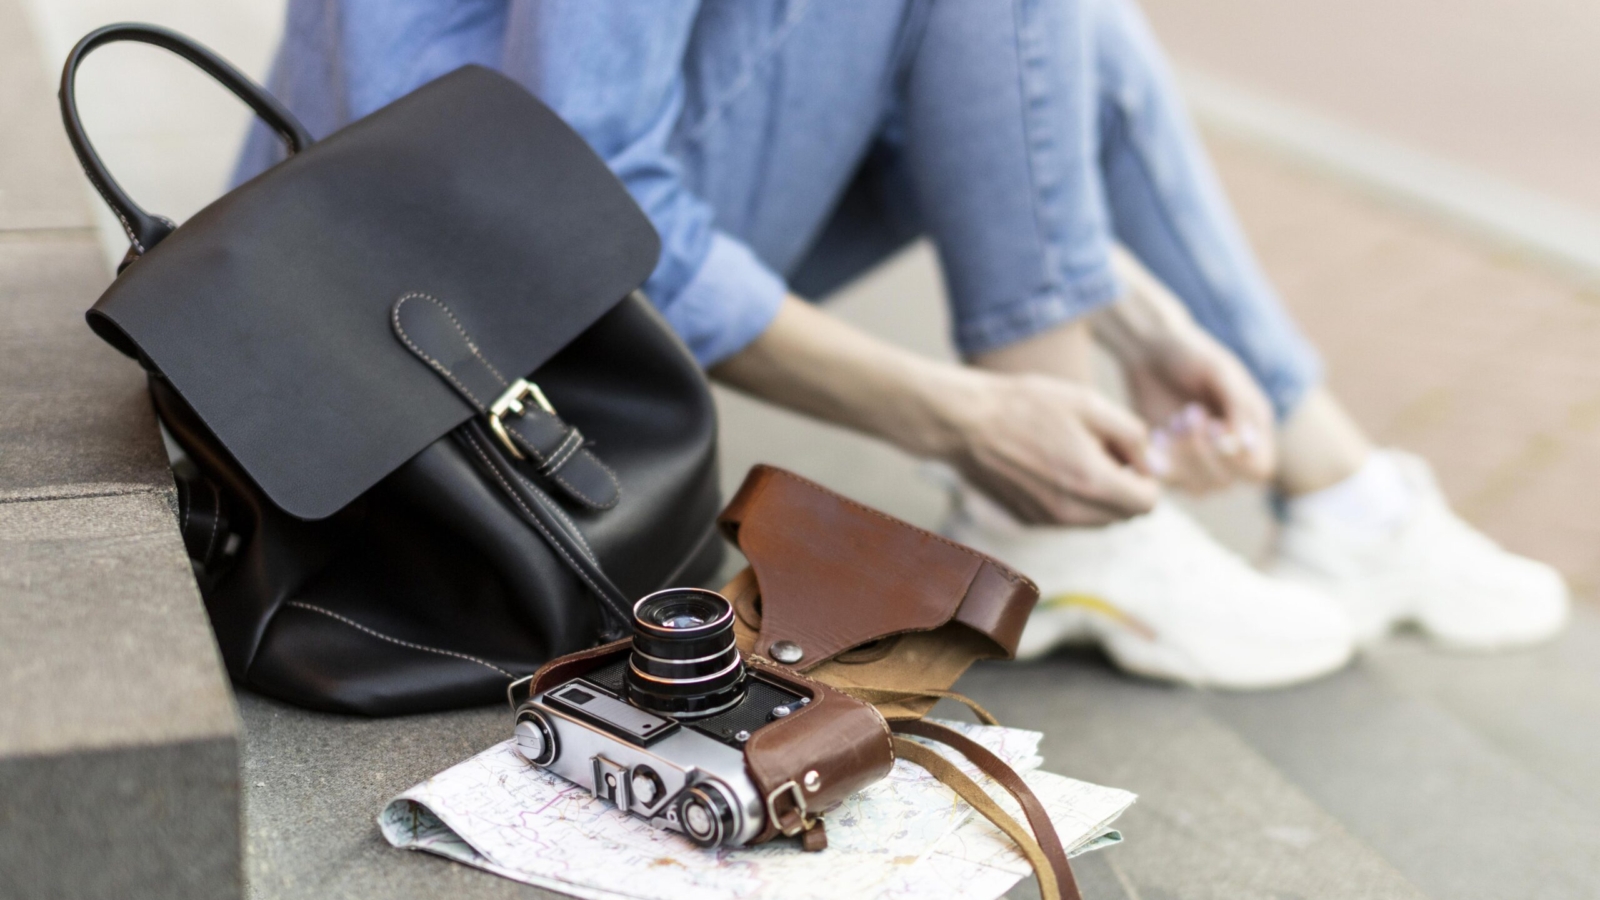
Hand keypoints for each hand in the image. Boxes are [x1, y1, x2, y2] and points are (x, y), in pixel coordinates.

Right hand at [936, 371, 1160, 524]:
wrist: (966, 421)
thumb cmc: (1028, 405)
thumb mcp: (1091, 404)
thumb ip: (1133, 437)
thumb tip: (1150, 465)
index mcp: (1093, 483)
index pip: (1147, 504)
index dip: (1147, 478)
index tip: (1128, 455)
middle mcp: (1071, 512)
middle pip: (1124, 516)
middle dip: (1125, 488)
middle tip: (1101, 450)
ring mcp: (1047, 520)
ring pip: (1097, 520)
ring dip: (1099, 495)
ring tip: (1073, 455)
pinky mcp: (1027, 520)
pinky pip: (1068, 519)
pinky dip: (1072, 499)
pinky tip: (1050, 466)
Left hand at [1124, 323, 1275, 491]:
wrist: (1149, 348)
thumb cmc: (1192, 354)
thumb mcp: (1220, 371)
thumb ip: (1239, 407)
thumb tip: (1249, 445)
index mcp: (1251, 430)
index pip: (1259, 470)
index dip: (1238, 459)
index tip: (1215, 425)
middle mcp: (1228, 452)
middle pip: (1226, 482)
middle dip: (1204, 452)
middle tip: (1189, 412)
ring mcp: (1197, 460)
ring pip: (1198, 488)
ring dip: (1183, 459)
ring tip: (1173, 421)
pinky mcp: (1169, 461)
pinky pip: (1169, 482)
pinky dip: (1162, 464)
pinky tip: (1156, 434)